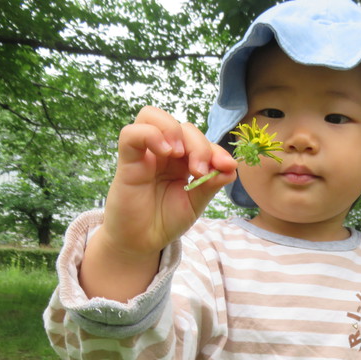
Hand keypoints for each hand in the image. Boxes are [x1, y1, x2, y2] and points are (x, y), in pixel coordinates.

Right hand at [80, 107, 237, 300]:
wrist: (142, 243)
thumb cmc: (165, 221)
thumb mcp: (195, 203)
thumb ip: (212, 184)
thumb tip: (233, 167)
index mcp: (181, 160)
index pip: (200, 139)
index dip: (216, 149)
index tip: (226, 166)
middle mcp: (163, 152)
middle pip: (182, 126)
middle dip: (198, 145)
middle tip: (200, 171)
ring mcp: (145, 154)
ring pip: (152, 116)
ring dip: (172, 129)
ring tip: (180, 155)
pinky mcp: (127, 161)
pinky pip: (131, 133)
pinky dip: (150, 135)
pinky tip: (165, 152)